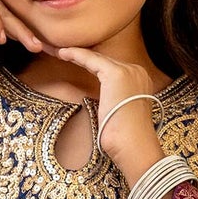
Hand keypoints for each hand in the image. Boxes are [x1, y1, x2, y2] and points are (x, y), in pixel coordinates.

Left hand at [48, 44, 164, 181]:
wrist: (133, 147)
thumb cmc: (125, 140)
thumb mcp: (119, 115)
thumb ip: (113, 101)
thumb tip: (102, 102)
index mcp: (139, 81)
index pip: (110, 67)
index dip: (90, 64)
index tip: (73, 62)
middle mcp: (137, 71)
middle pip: (103, 60)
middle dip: (82, 56)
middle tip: (61, 52)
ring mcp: (128, 71)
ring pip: (97, 58)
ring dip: (75, 53)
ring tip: (58, 51)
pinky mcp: (116, 74)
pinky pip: (91, 60)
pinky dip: (76, 55)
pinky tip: (63, 53)